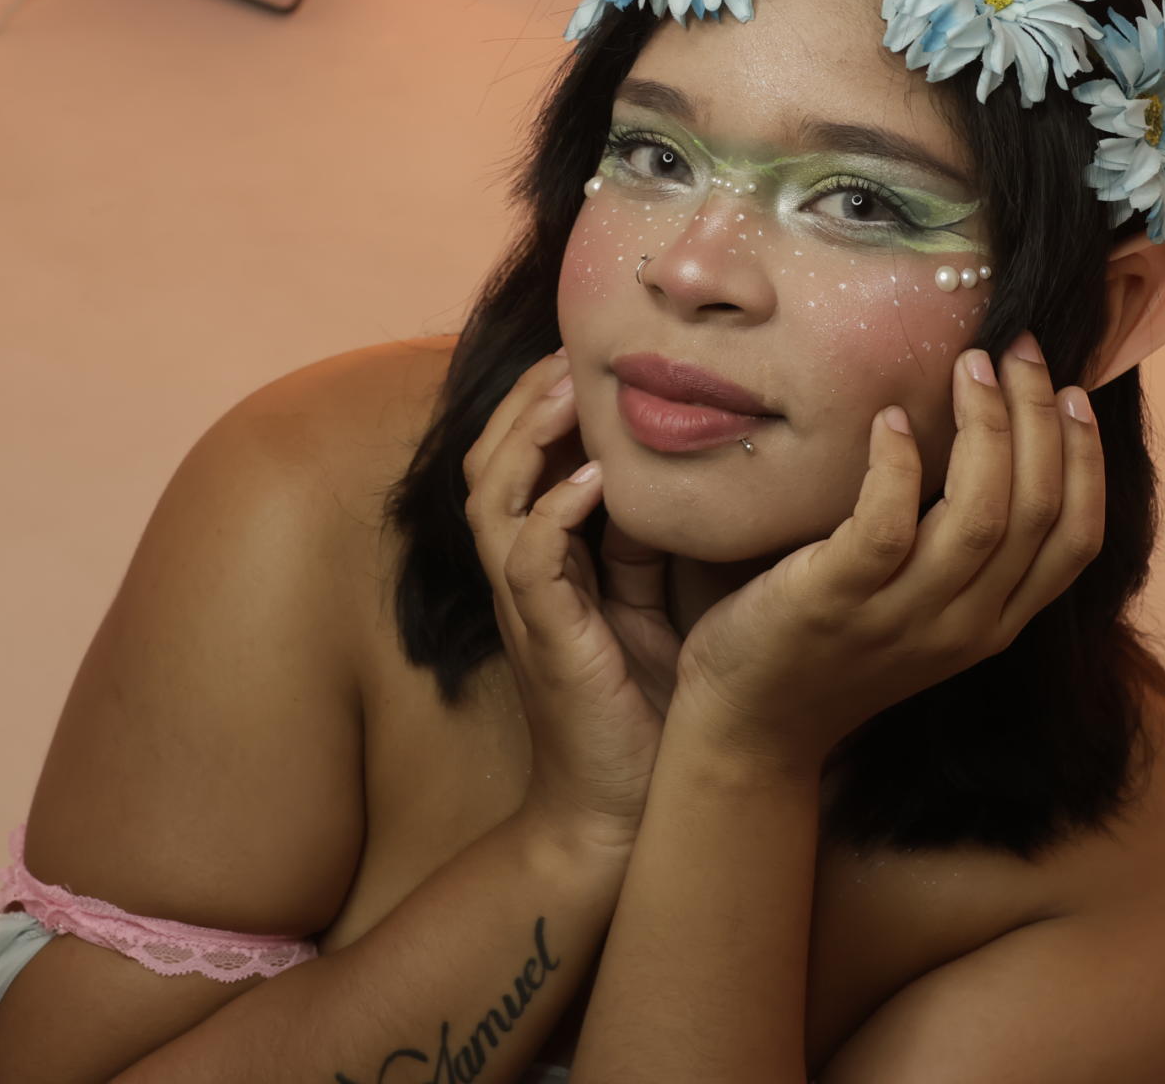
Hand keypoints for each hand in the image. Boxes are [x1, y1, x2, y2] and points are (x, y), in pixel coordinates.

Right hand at [462, 350, 673, 849]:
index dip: (539, 402)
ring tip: (571, 395)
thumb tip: (675, 473)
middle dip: (524, 400)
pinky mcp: (547, 640)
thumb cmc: (642, 709)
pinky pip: (529, 561)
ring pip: (493, 498)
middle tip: (571, 352)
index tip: (585, 354)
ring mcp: (527, 606)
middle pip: (489, 461)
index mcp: (544, 561)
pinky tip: (593, 481)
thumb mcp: (650, 605)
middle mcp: (522, 574)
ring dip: (528, 440)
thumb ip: (646, 544)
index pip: (518, 459)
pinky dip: (554, 514)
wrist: (623, 813)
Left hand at [671, 332, 1104, 773]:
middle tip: (1019, 349)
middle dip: (1040, 418)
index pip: (1078, 539)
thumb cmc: (833, 650)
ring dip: (986, 428)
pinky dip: (898, 464)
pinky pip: (888, 524)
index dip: (1086, 459)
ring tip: (969, 364)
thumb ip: (963, 553)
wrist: (752, 725)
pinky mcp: (836, 601)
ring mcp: (903, 616)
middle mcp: (964, 624)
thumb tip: (994, 450)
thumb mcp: (922, 611)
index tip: (1073, 392)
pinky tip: (891, 419)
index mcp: (996, 625)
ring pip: (980, 515)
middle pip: (1038, 511)